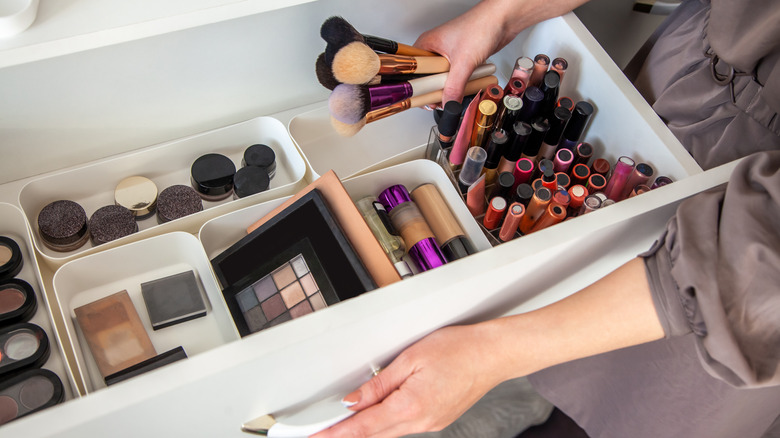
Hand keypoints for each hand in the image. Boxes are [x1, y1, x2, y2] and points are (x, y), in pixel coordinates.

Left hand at [311, 324, 507, 437]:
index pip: (363, 427)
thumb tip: (354, 401)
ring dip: (368, 427)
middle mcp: (421, 422)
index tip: (316, 436)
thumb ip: (379, 384)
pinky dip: (387, 421)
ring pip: (389, 431)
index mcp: (410, 406)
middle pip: (374, 434)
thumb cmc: (459, 349)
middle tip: (322, 430)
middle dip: (347, 433)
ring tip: (347, 418)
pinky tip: (381, 411)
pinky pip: (405, 425)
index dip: (336, 434)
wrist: (493, 354)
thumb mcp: (410, 358)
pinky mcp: (439, 420)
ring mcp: (432, 424)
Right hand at [414, 0, 518, 103]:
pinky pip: (456, 78)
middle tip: (441, 99)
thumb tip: (448, 105)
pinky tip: (466, 87)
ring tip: (456, 93)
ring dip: (450, 89)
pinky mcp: (461, 60)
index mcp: (426, 45)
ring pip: (443, 80)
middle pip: (427, 79)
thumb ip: (454, 87)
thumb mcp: (464, 62)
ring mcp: (448, 56)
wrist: (503, 20)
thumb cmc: (481, 26)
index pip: (411, 71)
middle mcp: (434, 50)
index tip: (423, 99)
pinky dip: (461, 84)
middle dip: (435, 91)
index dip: (416, 88)